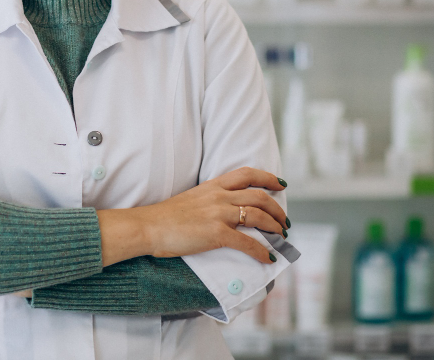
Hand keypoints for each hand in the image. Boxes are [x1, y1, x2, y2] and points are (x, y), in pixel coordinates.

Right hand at [99, 167, 288, 265]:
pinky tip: (268, 258)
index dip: (268, 178)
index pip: (247, 174)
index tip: (280, 185)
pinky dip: (262, 251)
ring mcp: (218, 214)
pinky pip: (248, 242)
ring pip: (259, 216)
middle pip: (260, 196)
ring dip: (275, 228)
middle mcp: (219, 196)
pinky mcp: (216, 234)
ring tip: (281, 238)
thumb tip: (227, 210)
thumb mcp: (192, 198)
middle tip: (284, 222)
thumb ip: (210, 199)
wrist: (149, 226)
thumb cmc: (166, 216)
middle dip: (278, 210)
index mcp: (213, 186)